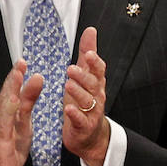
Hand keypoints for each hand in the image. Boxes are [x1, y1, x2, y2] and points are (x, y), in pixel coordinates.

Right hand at [0, 61, 44, 165]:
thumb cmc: (10, 148)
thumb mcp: (24, 123)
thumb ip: (28, 102)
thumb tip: (34, 82)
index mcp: (5, 111)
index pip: (11, 89)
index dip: (16, 74)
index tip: (23, 60)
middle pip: (6, 93)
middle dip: (13, 77)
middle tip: (21, 62)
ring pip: (5, 106)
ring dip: (11, 90)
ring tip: (18, 76)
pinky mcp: (0, 142)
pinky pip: (5, 125)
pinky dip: (9, 113)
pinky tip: (13, 102)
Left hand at [63, 26, 109, 165]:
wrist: (89, 134)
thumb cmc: (85, 102)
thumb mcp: (85, 75)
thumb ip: (87, 53)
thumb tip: (90, 30)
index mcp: (96, 82)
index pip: (99, 70)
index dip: (94, 62)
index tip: (88, 53)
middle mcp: (97, 96)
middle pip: (93, 84)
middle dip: (83, 76)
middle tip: (71, 69)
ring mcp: (92, 111)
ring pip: (87, 101)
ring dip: (78, 92)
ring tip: (68, 85)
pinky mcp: (84, 125)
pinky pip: (81, 119)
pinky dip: (75, 114)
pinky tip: (67, 109)